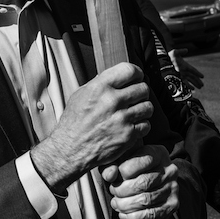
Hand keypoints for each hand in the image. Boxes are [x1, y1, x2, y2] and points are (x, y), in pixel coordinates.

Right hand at [31, 62, 152, 191]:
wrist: (71, 148)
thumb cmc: (74, 123)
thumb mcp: (80, 95)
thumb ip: (99, 84)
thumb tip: (115, 77)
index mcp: (100, 87)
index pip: (129, 70)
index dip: (137, 74)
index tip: (137, 78)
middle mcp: (112, 100)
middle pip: (143, 88)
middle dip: (141, 93)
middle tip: (135, 98)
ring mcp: (122, 118)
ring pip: (148, 107)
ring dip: (142, 110)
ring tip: (133, 113)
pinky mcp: (128, 135)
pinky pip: (146, 125)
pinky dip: (141, 126)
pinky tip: (131, 126)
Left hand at [101, 145, 180, 218]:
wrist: (151, 186)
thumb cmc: (131, 169)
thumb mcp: (121, 161)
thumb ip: (112, 165)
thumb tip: (110, 175)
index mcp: (158, 153)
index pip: (142, 160)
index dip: (124, 170)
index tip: (114, 177)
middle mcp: (170, 170)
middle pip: (143, 182)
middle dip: (122, 190)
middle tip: (113, 192)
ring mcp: (173, 189)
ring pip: (146, 200)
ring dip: (126, 205)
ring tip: (116, 204)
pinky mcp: (172, 206)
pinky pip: (151, 215)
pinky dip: (134, 217)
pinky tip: (124, 214)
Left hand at [169, 49, 203, 89]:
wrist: (164, 60)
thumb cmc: (170, 56)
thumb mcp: (175, 52)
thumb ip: (180, 51)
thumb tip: (186, 50)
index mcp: (185, 65)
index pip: (192, 70)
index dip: (197, 73)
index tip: (202, 76)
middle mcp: (184, 70)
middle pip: (193, 76)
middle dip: (197, 80)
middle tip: (202, 85)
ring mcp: (182, 74)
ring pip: (190, 80)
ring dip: (195, 83)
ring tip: (200, 87)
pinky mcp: (178, 76)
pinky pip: (184, 82)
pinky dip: (189, 85)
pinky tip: (193, 89)